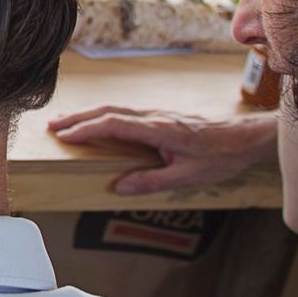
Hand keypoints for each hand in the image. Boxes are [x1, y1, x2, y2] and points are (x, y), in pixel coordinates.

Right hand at [48, 107, 277, 195]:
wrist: (245, 137)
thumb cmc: (222, 156)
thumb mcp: (189, 176)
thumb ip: (152, 181)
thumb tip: (120, 187)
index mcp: (159, 129)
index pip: (114, 124)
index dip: (86, 129)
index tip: (64, 137)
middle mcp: (155, 117)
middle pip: (108, 111)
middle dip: (78, 117)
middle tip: (52, 126)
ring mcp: (158, 114)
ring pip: (115, 109)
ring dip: (89, 115)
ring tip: (66, 123)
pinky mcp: (161, 117)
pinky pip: (126, 113)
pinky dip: (104, 116)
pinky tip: (97, 124)